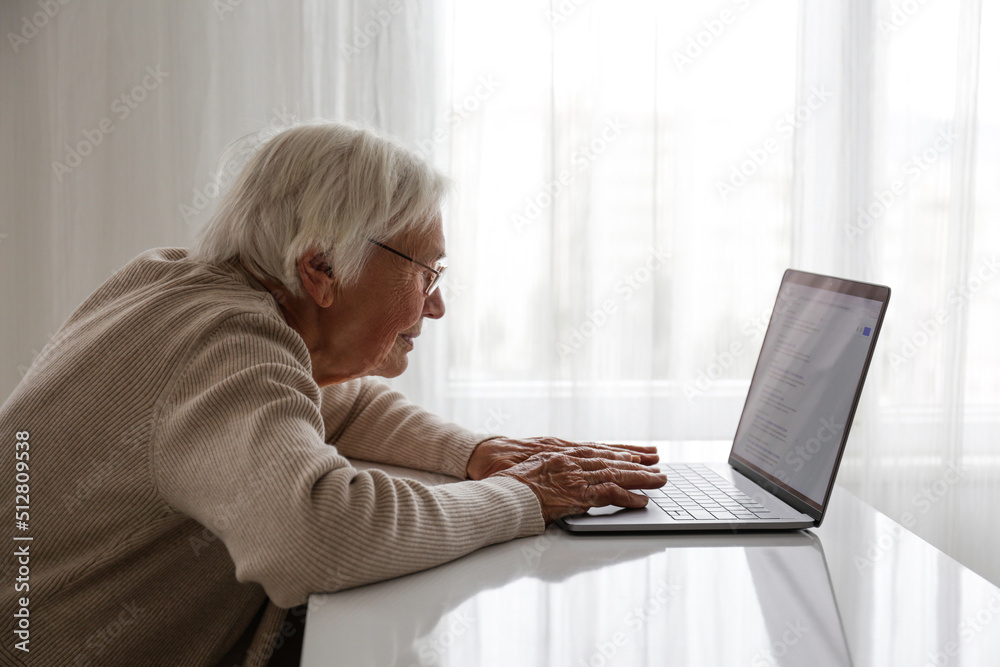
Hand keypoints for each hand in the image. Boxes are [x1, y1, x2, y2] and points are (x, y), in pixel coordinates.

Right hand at [493, 452, 666, 523]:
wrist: (498, 487)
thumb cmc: (509, 479)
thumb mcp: (532, 466)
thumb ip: (551, 468)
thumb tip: (561, 474)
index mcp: (562, 452)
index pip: (598, 450)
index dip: (620, 451)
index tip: (638, 453)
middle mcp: (572, 460)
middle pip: (612, 459)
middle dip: (637, 462)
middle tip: (658, 465)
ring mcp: (575, 477)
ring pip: (616, 473)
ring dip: (640, 478)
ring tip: (659, 480)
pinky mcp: (576, 495)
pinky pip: (608, 495)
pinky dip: (627, 498)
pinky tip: (641, 500)